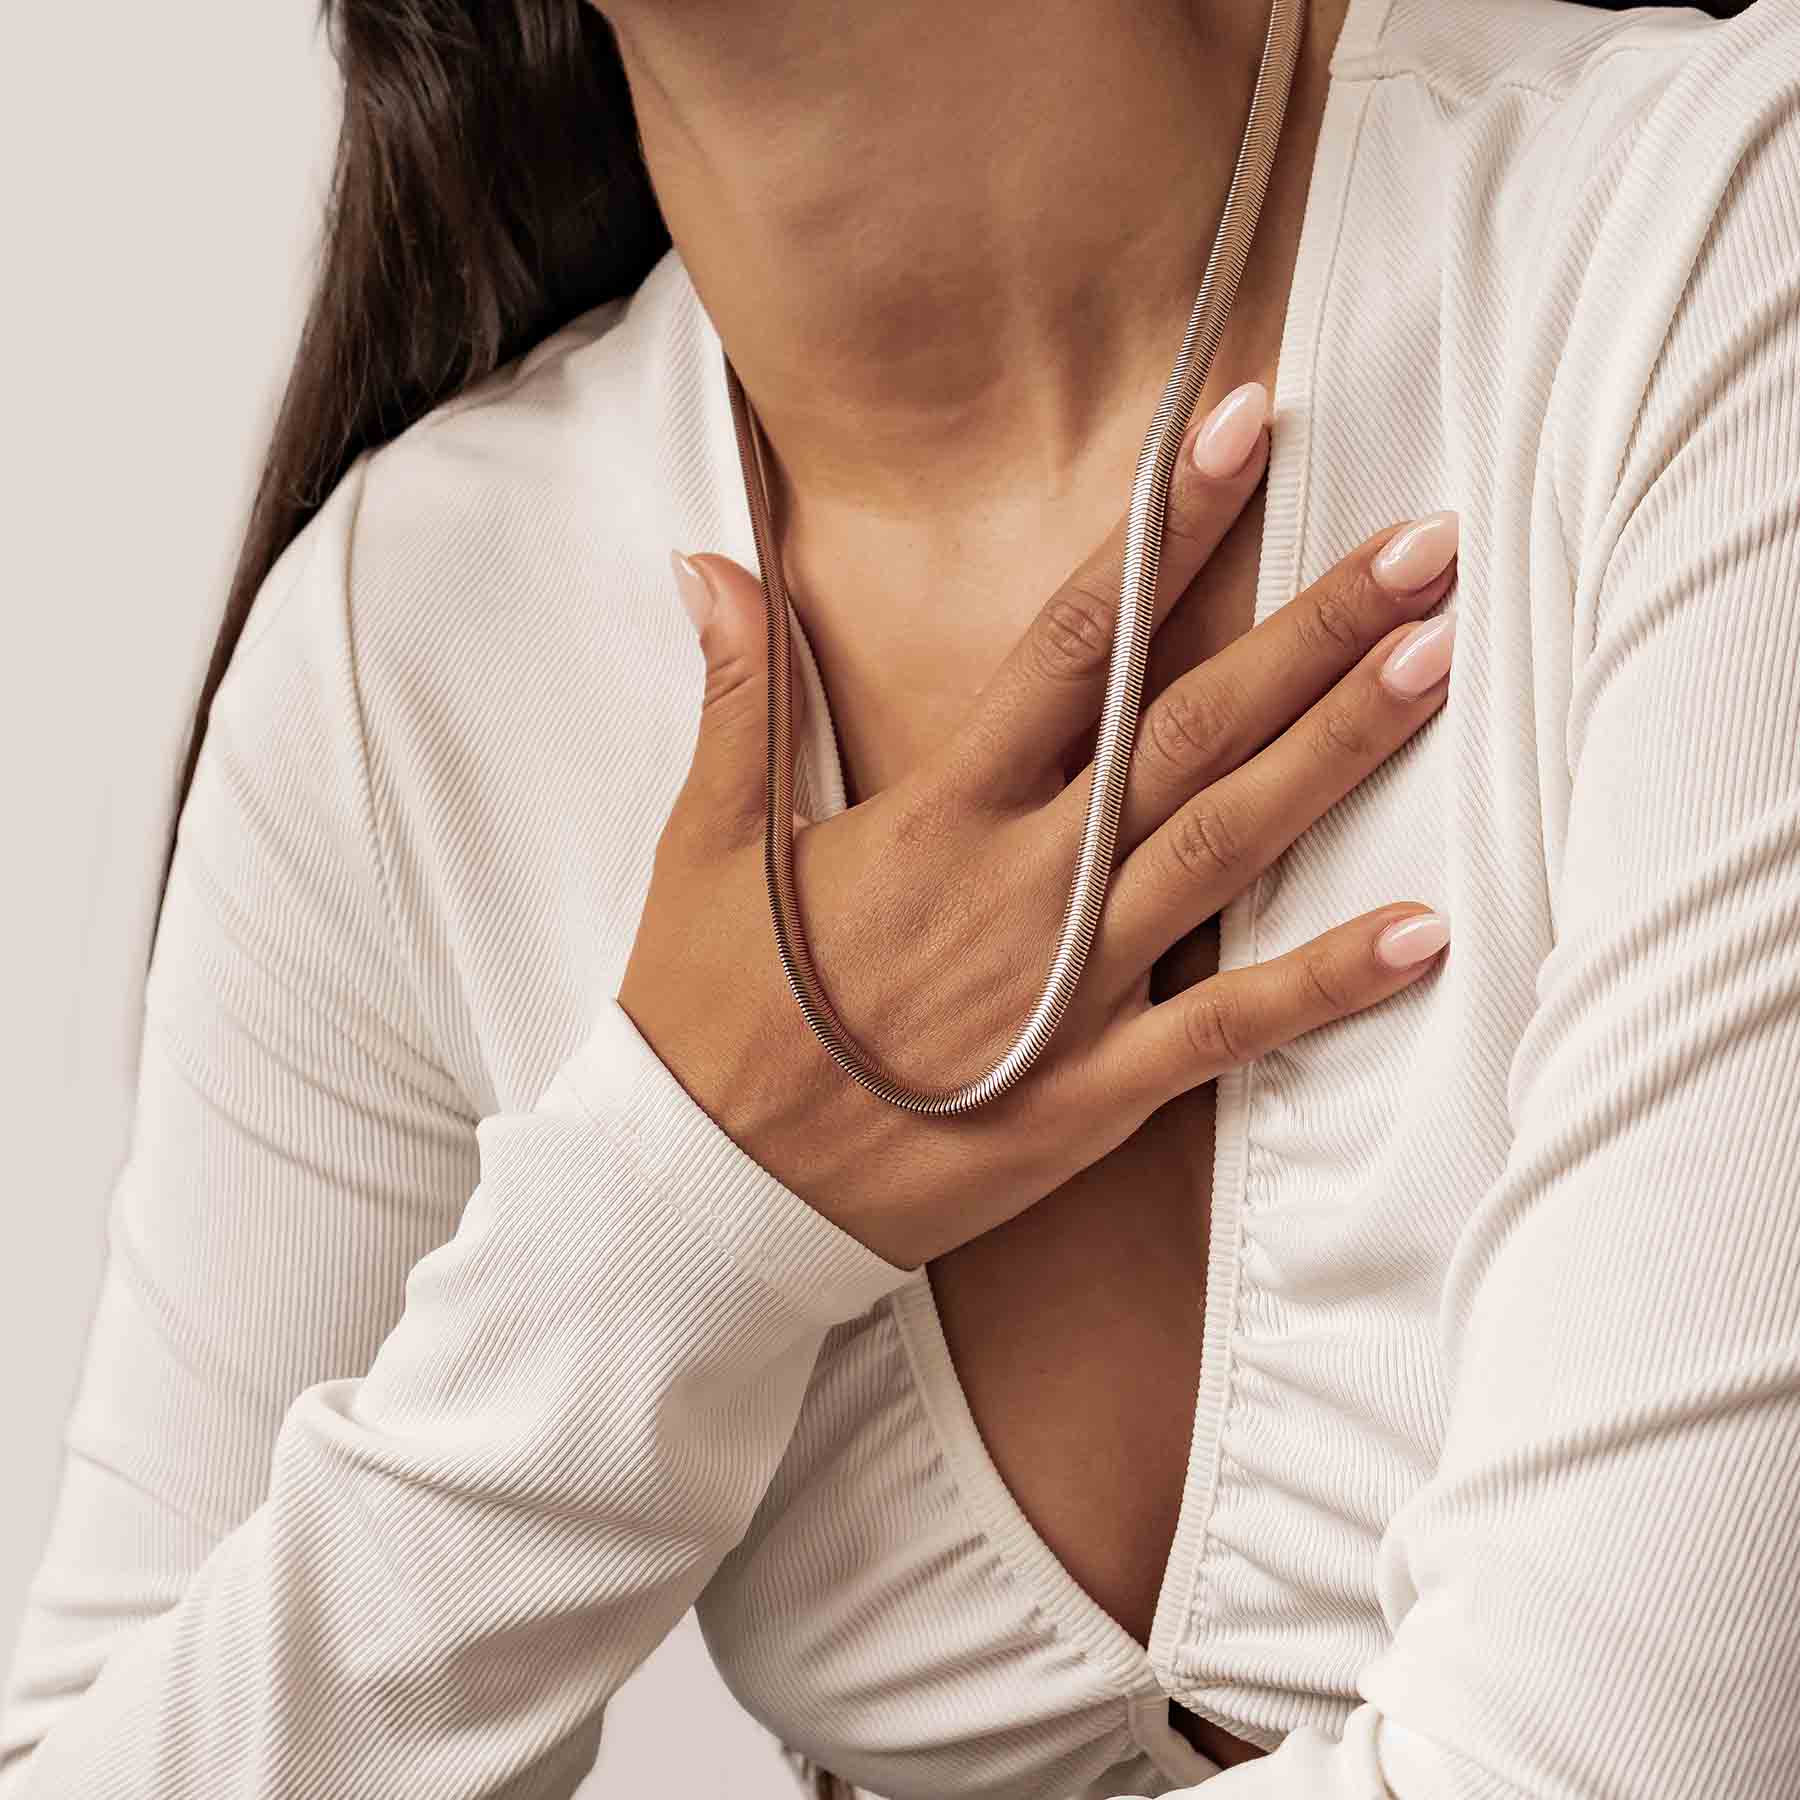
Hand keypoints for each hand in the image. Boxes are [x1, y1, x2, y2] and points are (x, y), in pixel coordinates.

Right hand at [618, 386, 1457, 1270]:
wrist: (710, 1191)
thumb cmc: (708, 1012)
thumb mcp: (708, 844)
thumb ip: (741, 698)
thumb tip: (710, 563)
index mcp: (936, 812)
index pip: (1071, 641)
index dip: (1165, 528)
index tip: (1242, 430)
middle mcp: (1021, 883)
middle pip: (1186, 730)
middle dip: (1310, 632)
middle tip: (1426, 546)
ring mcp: (1066, 990)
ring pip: (1225, 850)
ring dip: (1335, 756)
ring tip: (1438, 664)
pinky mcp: (1088, 1094)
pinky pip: (1224, 1031)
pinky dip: (1325, 984)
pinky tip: (1422, 931)